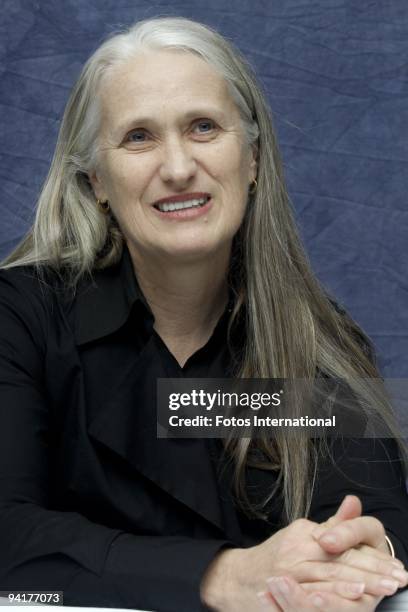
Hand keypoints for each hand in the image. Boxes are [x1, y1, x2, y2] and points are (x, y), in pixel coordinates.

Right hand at [200, 496, 405, 610]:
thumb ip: (332, 524)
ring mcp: (290, 572)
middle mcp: (297, 550)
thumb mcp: (301, 535)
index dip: (372, 556)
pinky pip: (313, 594)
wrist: (236, 577)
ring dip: (360, 583)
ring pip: (330, 576)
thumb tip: (354, 502)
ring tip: (383, 587)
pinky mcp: (283, 592)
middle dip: (373, 571)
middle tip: (397, 579)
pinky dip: (335, 596)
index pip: (344, 543)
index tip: (395, 566)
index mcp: (305, 534)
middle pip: (341, 559)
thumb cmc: (275, 558)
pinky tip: (353, 597)